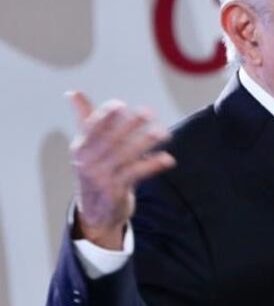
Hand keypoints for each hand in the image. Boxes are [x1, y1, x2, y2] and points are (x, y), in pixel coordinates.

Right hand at [67, 91, 175, 248]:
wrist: (95, 213)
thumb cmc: (94, 172)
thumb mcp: (87, 147)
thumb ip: (86, 120)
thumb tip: (73, 93)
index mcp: (80, 148)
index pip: (91, 128)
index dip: (105, 116)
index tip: (120, 105)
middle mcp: (87, 162)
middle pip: (110, 140)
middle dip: (129, 125)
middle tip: (149, 113)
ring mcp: (101, 177)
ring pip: (125, 156)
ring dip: (145, 143)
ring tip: (163, 133)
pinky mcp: (115, 191)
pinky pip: (136, 175)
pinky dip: (152, 166)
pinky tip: (168, 159)